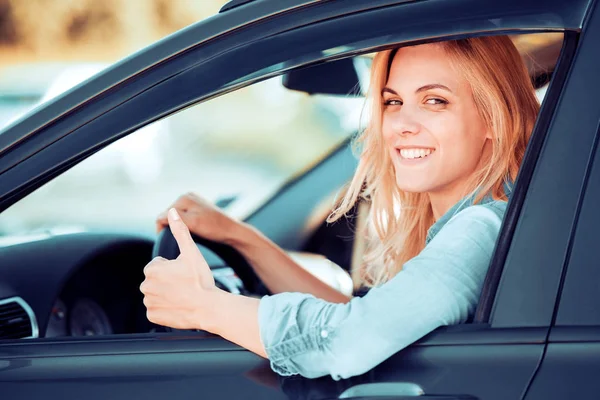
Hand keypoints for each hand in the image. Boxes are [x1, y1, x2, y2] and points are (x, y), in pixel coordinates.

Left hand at [141, 208, 216, 329]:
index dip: (172, 267)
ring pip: (156, 294)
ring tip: (183, 294)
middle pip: (156, 279)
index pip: (158, 265)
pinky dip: (165, 308)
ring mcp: (149, 302)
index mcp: (152, 269)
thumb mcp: (191, 252)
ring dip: (166, 294)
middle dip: (167, 280)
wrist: (209, 308)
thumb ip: (180, 231)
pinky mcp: (153, 316)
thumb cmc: (201, 281)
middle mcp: (146, 286)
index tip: (184, 273)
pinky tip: (178, 305)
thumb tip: (171, 212)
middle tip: (185, 284)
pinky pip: (156, 309)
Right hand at [156, 193, 238, 243]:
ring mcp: (193, 201)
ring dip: (178, 226)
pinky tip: (192, 231)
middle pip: (169, 215)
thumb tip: (159, 216)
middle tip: (180, 239)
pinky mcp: (197, 207)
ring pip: (176, 217)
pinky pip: (184, 217)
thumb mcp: (193, 223)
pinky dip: (184, 224)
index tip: (170, 240)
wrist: (232, 231)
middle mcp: (187, 196)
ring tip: (186, 235)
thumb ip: (175, 218)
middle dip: (171, 226)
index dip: (163, 229)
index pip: (163, 215)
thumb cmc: (214, 228)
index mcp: (184, 198)